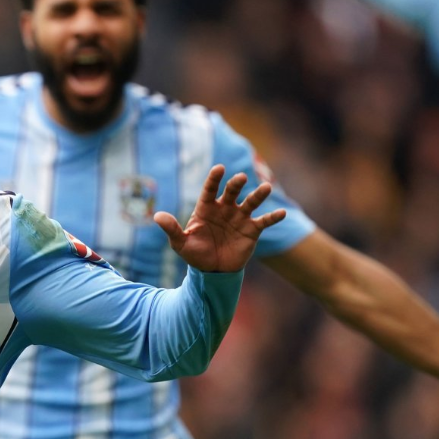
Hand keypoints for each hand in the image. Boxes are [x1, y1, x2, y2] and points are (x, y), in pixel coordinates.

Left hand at [154, 165, 284, 271]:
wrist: (213, 270)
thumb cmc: (195, 253)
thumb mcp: (181, 243)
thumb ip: (172, 229)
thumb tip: (157, 216)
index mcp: (206, 208)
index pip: (210, 190)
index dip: (214, 179)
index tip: (219, 168)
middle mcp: (224, 209)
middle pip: (231, 192)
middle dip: (235, 184)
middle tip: (240, 178)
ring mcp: (239, 218)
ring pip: (250, 203)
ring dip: (258, 195)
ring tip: (266, 188)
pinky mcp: (252, 230)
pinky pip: (264, 221)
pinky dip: (273, 217)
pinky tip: (281, 213)